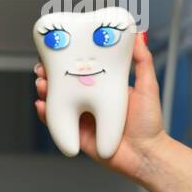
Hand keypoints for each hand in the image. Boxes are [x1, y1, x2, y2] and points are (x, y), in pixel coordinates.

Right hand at [34, 30, 168, 180]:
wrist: (147, 155)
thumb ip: (142, 61)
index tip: (57, 50)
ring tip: (42, 83)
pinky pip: (56, 124)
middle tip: (43, 68)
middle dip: (49, 74)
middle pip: (63, 85)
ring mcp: (82, 118)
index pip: (80, 70)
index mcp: (103, 88)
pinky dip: (46, 114)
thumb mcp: (147, 86)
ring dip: (45, 91)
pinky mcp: (77, 135)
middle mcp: (90, 102)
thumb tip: (138, 36)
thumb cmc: (149, 123)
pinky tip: (42, 105)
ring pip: (56, 102)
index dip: (66, 61)